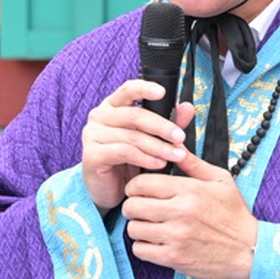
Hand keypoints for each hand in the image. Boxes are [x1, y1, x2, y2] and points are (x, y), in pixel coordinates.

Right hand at [81, 81, 195, 212]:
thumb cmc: (129, 161)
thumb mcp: (151, 139)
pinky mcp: (92, 154)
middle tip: (180, 137)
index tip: (162, 93)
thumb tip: (188, 107)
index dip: (145, 88)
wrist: (111, 190)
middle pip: (134, 115)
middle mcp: (99, 116)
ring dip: (158, 146)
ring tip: (176, 155)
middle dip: (162, 127)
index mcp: (113, 106)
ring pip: (132, 136)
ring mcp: (92, 134)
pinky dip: (145, 158)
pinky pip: (124, 152)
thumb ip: (168, 122)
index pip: (127, 89)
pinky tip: (159, 164)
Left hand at [122, 151, 257, 278]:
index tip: (138, 191)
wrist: (249, 250)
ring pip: (133, 229)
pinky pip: (140, 250)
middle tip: (141, 209)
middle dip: (133, 206)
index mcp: (189, 190)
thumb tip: (174, 147)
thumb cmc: (235, 215)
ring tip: (150, 226)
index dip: (134, 186)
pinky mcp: (174, 258)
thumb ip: (194, 164)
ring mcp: (176, 237)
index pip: (142, 184)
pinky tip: (155, 242)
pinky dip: (143, 246)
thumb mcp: (221, 181)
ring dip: (138, 227)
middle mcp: (180, 212)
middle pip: (132, 206)